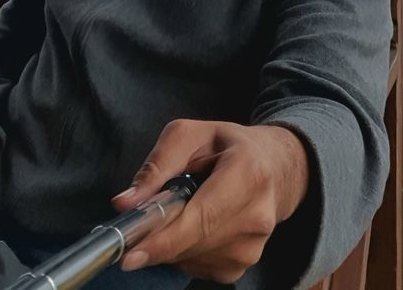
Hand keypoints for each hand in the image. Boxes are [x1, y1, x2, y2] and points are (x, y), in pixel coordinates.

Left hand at [111, 119, 309, 283]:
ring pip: (190, 258)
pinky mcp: (243, 265)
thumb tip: (125, 202)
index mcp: (248, 174)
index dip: (164, 239)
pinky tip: (195, 226)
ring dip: (171, 242)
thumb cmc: (229, 147)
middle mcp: (256, 215)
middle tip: (139, 224)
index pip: (202, 218)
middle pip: (192, 243)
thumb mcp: (192, 135)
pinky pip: (197, 267)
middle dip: (157, 239)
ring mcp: (253, 246)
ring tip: (184, 210)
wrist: (276, 169)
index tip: (130, 255)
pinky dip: (184, 251)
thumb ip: (157, 164)